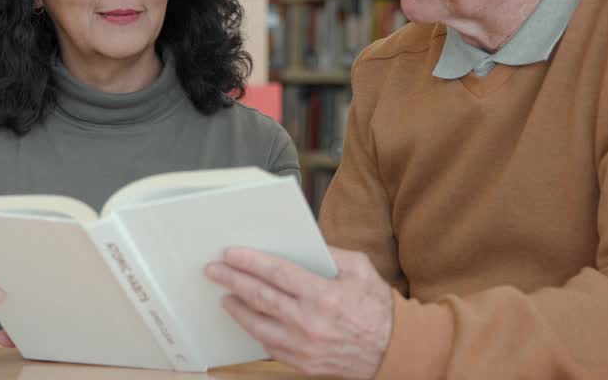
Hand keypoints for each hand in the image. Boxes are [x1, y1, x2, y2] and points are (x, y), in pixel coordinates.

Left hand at [205, 247, 392, 378]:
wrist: (394, 351)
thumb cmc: (378, 307)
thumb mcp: (360, 269)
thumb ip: (329, 253)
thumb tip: (301, 243)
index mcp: (324, 295)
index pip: (277, 273)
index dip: (250, 261)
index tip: (231, 253)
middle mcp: (310, 322)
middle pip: (260, 296)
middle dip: (233, 280)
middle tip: (214, 270)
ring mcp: (304, 346)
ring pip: (258, 324)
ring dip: (237, 308)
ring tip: (225, 296)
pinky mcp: (303, 363)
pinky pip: (269, 346)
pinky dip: (255, 330)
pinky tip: (248, 319)